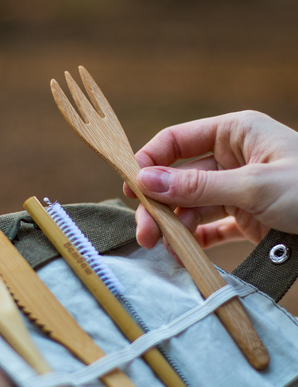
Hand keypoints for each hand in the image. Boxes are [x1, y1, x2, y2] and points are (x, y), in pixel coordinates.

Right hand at [124, 111, 297, 256]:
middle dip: (159, 204)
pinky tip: (184, 252)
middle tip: (144, 232)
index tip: (131, 186)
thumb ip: (198, 186)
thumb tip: (145, 181)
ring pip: (191, 205)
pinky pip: (210, 226)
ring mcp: (237, 190)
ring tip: (163, 248)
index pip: (177, 141)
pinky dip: (195, 239)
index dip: (150, 161)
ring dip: (174, 226)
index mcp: (234, 134)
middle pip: (179, 179)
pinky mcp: (245, 218)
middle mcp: (231, 159)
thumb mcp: (255, 185)